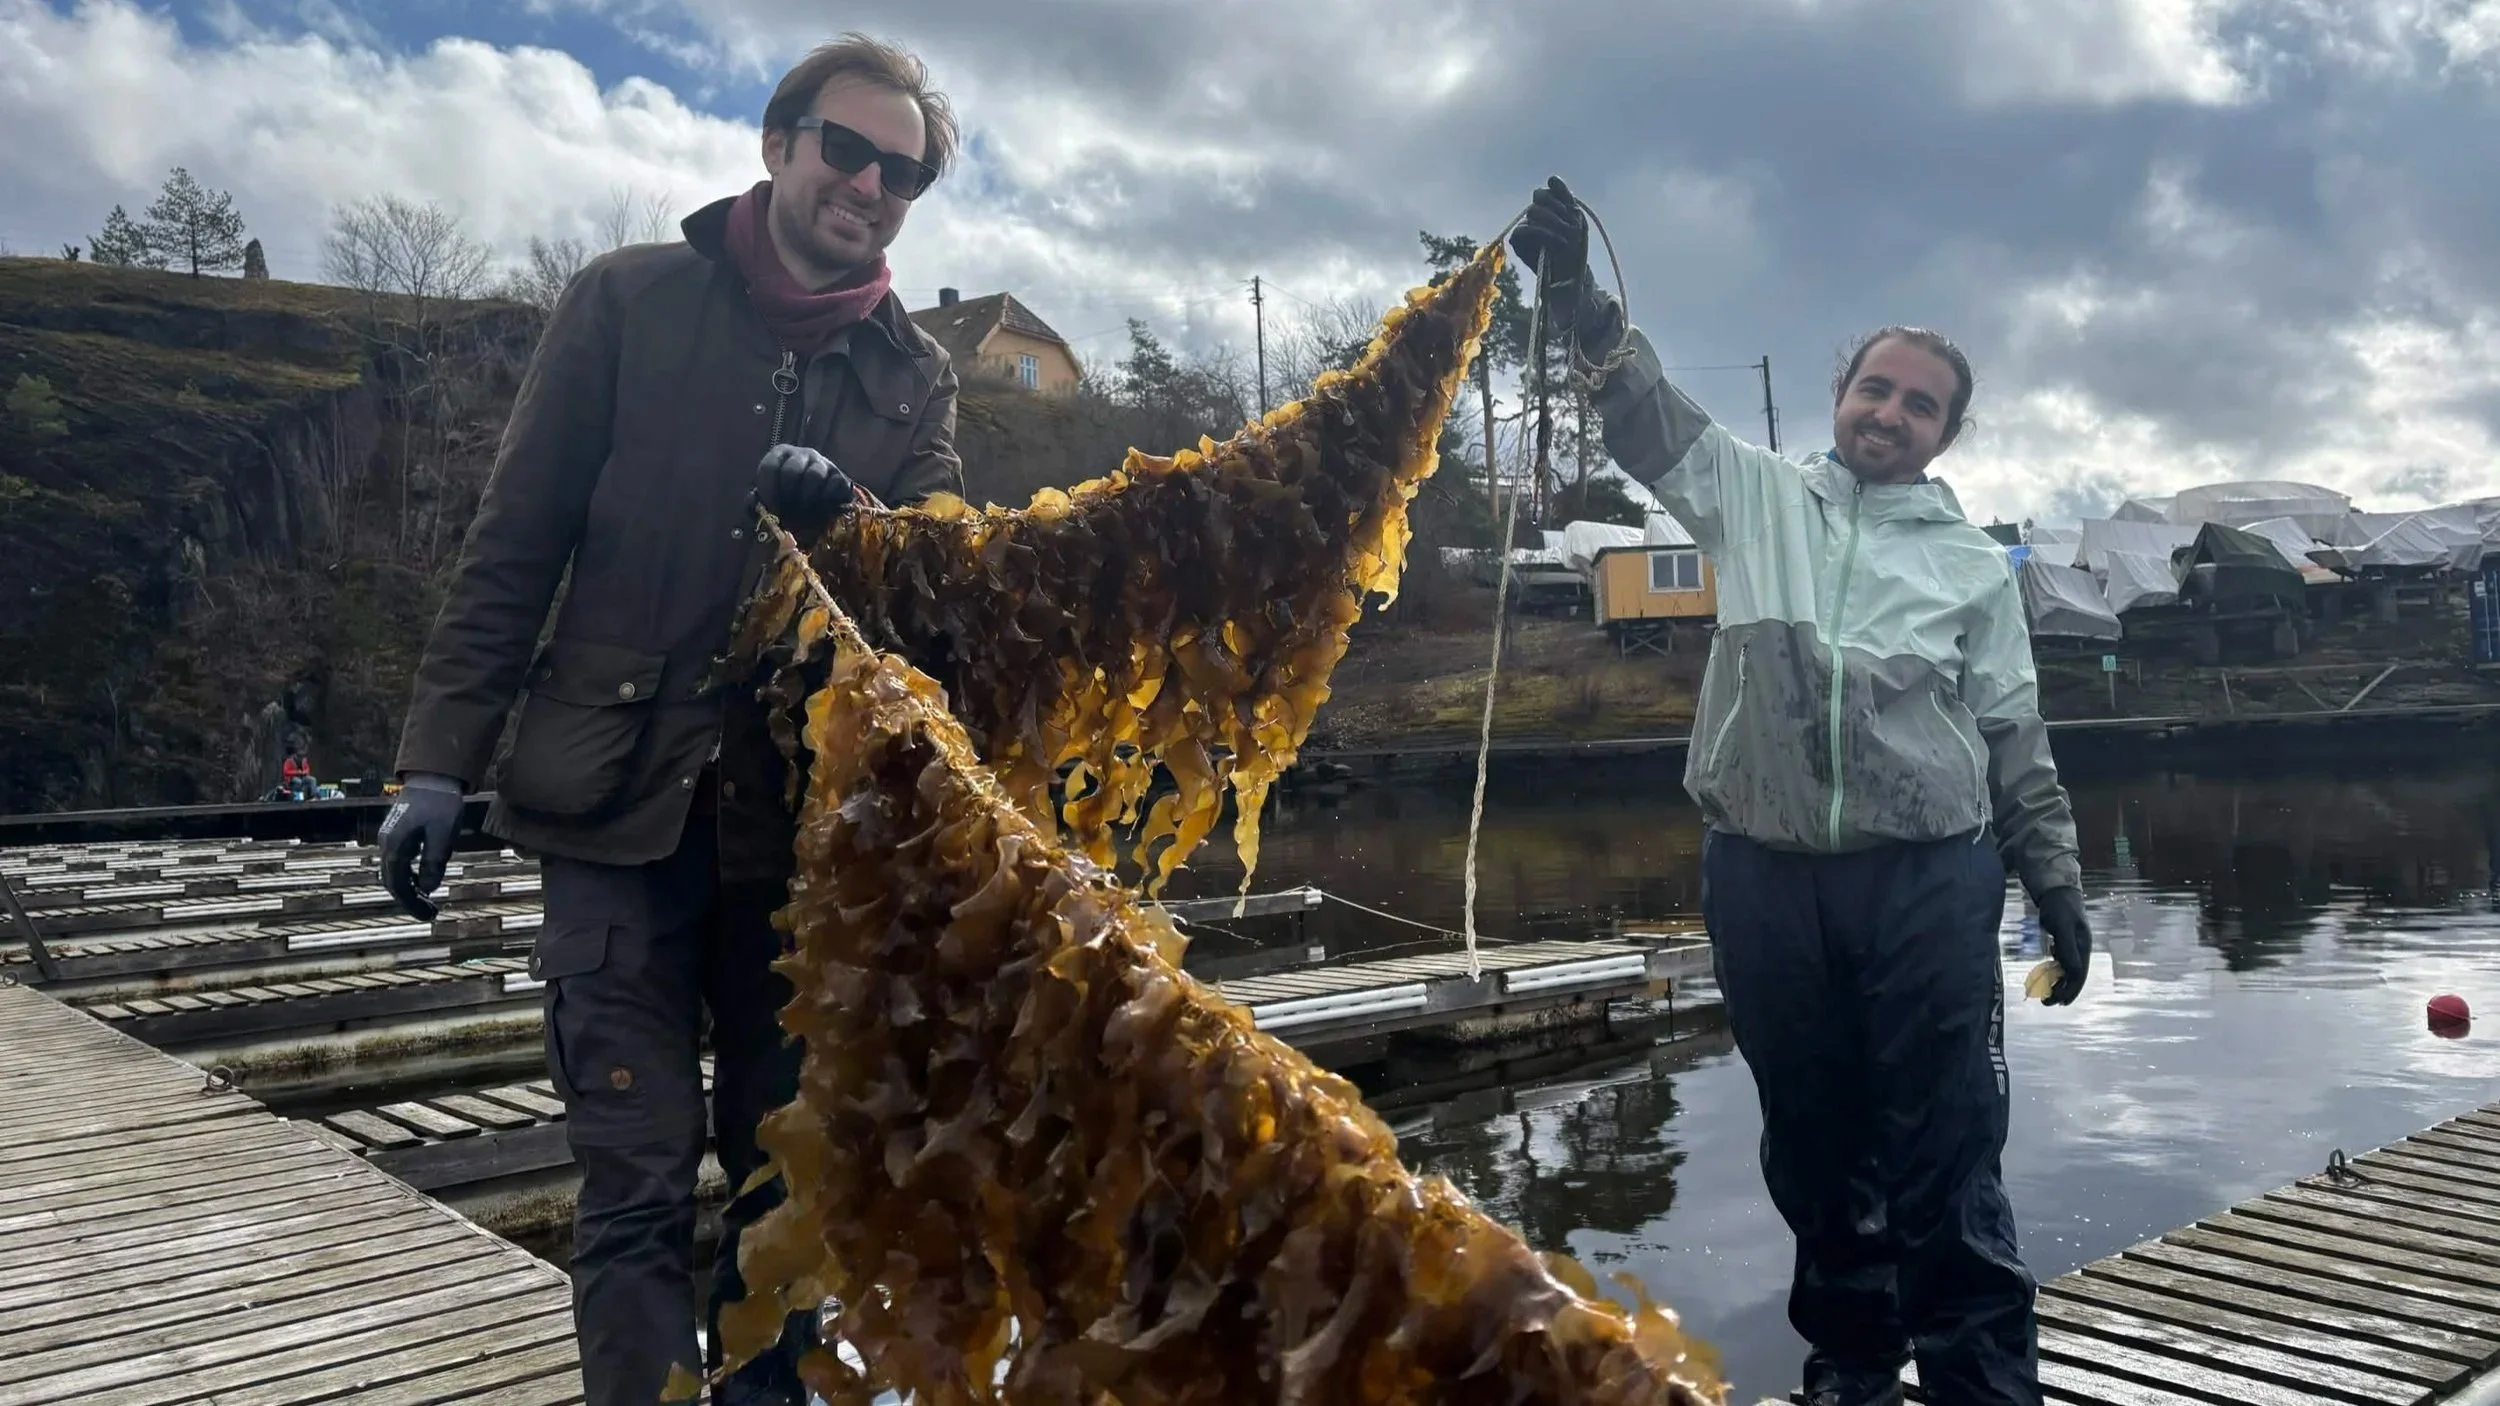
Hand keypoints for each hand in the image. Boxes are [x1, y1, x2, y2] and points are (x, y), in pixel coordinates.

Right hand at [377, 774, 463, 921]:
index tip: (428, 916)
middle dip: (410, 900)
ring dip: (409, 889)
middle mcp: (387, 843)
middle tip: (431, 914)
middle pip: (392, 881)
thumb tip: (428, 888)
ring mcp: (390, 838)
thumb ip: (434, 862)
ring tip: (428, 903)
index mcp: (394, 844)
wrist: (433, 776)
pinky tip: (422, 884)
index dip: (411, 903)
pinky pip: (399, 862)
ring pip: (394, 872)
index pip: (397, 884)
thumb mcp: (442, 834)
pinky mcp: (398, 834)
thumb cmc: (440, 803)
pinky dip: (409, 876)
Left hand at [754, 445, 856, 530]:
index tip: (772, 508)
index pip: (770, 467)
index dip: (769, 490)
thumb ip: (756, 503)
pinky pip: (833, 485)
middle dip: (788, 495)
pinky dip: (825, 500)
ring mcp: (823, 463)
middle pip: (792, 470)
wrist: (822, 505)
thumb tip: (754, 505)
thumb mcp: (770, 499)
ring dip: (807, 498)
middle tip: (789, 512)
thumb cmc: (789, 500)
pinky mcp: (840, 476)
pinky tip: (821, 509)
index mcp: (780, 455)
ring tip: (804, 512)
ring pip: (814, 475)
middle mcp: (802, 454)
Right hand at [1507, 176, 1587, 291]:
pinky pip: (1522, 229)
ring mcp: (1527, 226)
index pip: (1549, 189)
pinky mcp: (1519, 242)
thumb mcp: (1577, 219)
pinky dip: (1540, 233)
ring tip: (1565, 238)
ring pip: (1533, 211)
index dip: (1561, 198)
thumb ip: (1565, 196)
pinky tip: (1554, 242)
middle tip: (1570, 229)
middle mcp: (1537, 214)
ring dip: (1552, 223)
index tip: (1572, 212)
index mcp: (1551, 206)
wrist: (1573, 274)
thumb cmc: (1576, 247)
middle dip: (1557, 212)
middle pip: (1540, 197)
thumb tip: (1551, 178)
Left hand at [2036, 886, 2091, 1005]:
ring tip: (2045, 994)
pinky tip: (2045, 976)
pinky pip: (2061, 962)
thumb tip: (2073, 972)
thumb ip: (2068, 949)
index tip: (2059, 1003)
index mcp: (2083, 947)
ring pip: (2067, 971)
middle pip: (2074, 976)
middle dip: (2062, 991)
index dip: (2070, 991)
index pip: (2079, 975)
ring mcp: (2073, 945)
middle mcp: (2081, 949)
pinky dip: (2053, 972)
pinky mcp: (2064, 942)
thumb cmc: (2060, 906)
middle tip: (2046, 1003)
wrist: (2057, 890)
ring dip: (2057, 984)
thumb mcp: (2063, 927)